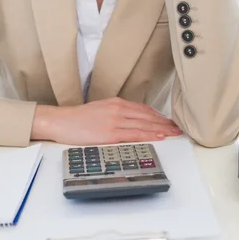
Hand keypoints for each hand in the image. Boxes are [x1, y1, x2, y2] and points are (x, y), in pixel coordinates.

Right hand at [31, 97, 181, 144]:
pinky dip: (149, 135)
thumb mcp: (100, 109)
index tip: (168, 121)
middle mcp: (118, 109)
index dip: (158, 116)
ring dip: (162, 129)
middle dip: (164, 122)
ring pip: (144, 124)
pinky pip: (134, 134)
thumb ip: (116, 113)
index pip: (143, 109)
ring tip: (173, 133)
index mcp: (116, 103)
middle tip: (177, 128)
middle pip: (147, 115)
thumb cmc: (77, 118)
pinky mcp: (110, 133)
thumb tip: (130, 121)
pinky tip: (159, 137)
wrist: (61, 121)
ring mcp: (115, 121)